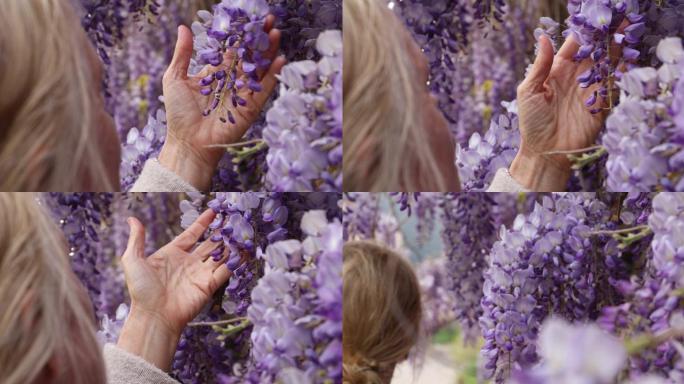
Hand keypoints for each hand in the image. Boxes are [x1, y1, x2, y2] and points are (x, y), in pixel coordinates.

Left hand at [117, 209, 230, 370]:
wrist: (154, 316)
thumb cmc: (141, 290)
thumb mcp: (133, 260)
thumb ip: (137, 239)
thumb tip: (132, 218)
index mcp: (172, 253)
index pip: (192, 234)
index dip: (203, 223)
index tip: (213, 211)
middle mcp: (189, 262)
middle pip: (209, 244)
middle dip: (221, 232)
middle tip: (233, 219)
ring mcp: (200, 274)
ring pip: (220, 255)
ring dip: (230, 244)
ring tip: (242, 232)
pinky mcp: (209, 285)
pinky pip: (226, 270)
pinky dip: (236, 261)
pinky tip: (245, 251)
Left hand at [159, 17, 286, 190]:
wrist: (188, 142)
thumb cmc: (178, 113)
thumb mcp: (175, 78)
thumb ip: (182, 53)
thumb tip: (183, 27)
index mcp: (216, 72)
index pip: (234, 48)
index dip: (242, 34)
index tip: (251, 18)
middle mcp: (233, 81)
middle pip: (251, 55)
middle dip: (260, 38)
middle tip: (270, 20)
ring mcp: (244, 94)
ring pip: (260, 69)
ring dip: (269, 52)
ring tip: (276, 34)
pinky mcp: (252, 107)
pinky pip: (265, 89)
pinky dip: (273, 75)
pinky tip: (279, 59)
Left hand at [510, 35, 616, 190]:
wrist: (546, 152)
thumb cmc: (532, 123)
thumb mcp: (528, 92)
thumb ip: (539, 66)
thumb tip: (543, 38)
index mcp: (556, 71)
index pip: (573, 46)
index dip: (583, 33)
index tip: (592, 22)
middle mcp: (575, 76)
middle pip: (593, 51)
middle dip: (604, 36)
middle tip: (614, 22)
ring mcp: (589, 89)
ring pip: (606, 63)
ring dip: (614, 49)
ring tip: (623, 33)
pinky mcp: (602, 103)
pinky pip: (613, 83)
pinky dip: (620, 70)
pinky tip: (624, 59)